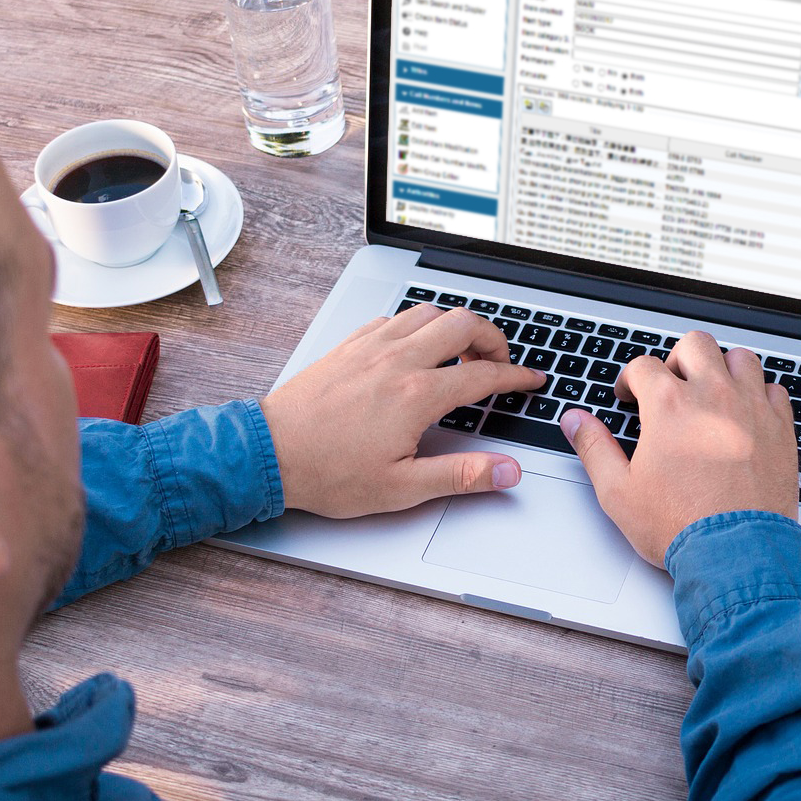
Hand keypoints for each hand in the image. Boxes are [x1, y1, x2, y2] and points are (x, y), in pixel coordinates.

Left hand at [261, 303, 545, 517]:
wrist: (270, 453)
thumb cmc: (328, 472)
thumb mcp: (403, 489)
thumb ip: (462, 476)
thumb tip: (506, 472)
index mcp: (417, 395)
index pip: (484, 375)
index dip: (516, 376)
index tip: (530, 380)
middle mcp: (398, 361)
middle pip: (463, 324)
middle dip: (493, 337)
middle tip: (500, 360)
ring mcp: (372, 347)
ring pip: (429, 312)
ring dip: (455, 325)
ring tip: (463, 351)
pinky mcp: (350, 345)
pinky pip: (394, 318)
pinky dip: (417, 325)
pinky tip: (415, 347)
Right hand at [559, 331, 797, 565]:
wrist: (737, 553)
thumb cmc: (681, 525)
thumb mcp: (618, 492)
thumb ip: (594, 448)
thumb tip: (575, 422)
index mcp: (669, 405)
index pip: (644, 366)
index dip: (631, 379)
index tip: (631, 395)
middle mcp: (713, 396)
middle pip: (695, 344)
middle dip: (677, 359)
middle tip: (672, 385)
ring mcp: (751, 409)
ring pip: (741, 358)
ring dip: (723, 368)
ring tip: (712, 392)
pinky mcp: (781, 428)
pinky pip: (775, 390)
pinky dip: (760, 394)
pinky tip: (748, 413)